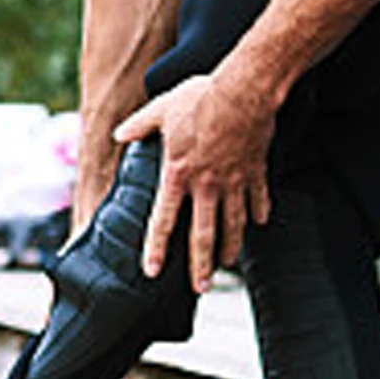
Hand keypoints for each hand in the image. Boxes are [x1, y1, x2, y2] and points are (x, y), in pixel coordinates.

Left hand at [115, 72, 273, 291]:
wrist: (244, 91)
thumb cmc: (201, 98)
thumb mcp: (163, 108)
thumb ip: (140, 125)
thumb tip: (119, 133)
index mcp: (178, 174)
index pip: (163, 220)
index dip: (156, 247)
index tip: (152, 270)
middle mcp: (206, 185)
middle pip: (203, 235)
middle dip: (201, 266)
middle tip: (200, 287)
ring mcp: (234, 182)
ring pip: (233, 225)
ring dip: (230, 247)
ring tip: (226, 264)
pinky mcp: (256, 173)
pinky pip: (258, 199)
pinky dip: (259, 213)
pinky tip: (260, 223)